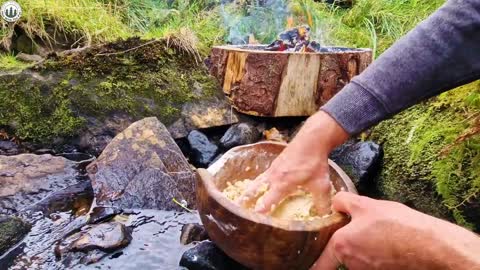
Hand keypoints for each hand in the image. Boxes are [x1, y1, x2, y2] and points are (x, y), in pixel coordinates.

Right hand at [237, 111, 348, 214]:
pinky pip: (262, 176)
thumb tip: (325, 216)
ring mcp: (272, 169)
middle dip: (245, 200)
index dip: (259, 212)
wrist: (312, 139)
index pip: (266, 201)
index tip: (253, 220)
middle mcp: (273, 177)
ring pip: (256, 182)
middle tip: (238, 209)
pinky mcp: (275, 163)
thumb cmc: (314, 162)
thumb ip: (322, 202)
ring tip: (242, 200)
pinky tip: (259, 186)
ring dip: (249, 191)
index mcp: (282, 184)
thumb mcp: (321, 184)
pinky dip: (257, 183)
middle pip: (254, 190)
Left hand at [312, 192, 479, 269]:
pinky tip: (390, 243)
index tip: (306, 265)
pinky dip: (376, 255)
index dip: (312, 265)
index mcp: (341, 245)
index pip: (320, 264)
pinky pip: (372, 264)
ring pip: (357, 260)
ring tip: (380, 235)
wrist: (430, 245)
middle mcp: (351, 263)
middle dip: (346, 246)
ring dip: (363, 249)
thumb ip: (343, 202)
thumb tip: (335, 202)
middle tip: (362, 231)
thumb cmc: (398, 224)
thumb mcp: (366, 204)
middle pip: (340, 256)